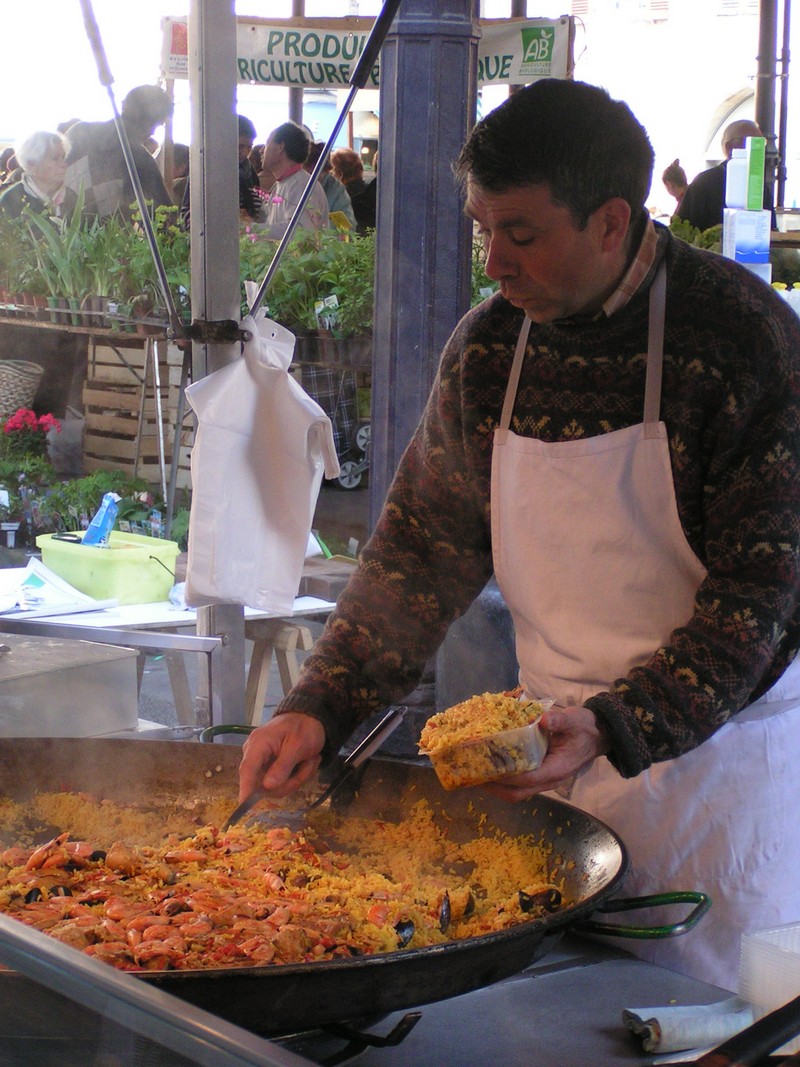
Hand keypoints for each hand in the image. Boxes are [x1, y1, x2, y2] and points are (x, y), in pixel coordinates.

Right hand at [238, 713, 325, 800]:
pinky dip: (295, 777)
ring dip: (296, 778)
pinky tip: (304, 764)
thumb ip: (283, 766)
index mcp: (258, 743)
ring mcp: (260, 762)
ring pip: (274, 786)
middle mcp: (254, 753)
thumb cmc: (303, 727)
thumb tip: (267, 786)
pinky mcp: (268, 768)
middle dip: (290, 781)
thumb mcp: (299, 745)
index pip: (248, 768)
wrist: (309, 718)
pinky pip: (279, 783)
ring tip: (310, 761)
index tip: (244, 805)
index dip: (245, 788)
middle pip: (263, 783)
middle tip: (310, 766)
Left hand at [481, 705, 607, 802]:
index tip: (488, 770)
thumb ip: (559, 720)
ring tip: (477, 774)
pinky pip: (520, 784)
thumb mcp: (575, 720)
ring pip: (517, 792)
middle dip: (495, 787)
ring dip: (497, 787)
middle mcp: (549, 779)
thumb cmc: (585, 728)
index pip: (528, 779)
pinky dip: (504, 780)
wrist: (598, 735)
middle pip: (518, 793)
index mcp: (557, 769)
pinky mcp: (541, 774)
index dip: (507, 776)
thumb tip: (543, 719)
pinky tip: (491, 768)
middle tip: (475, 776)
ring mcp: (545, 779)